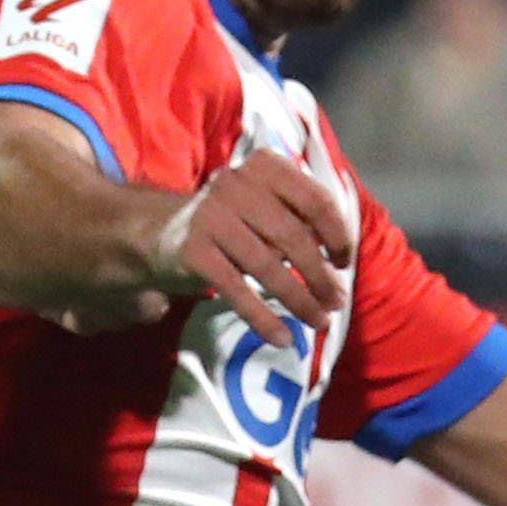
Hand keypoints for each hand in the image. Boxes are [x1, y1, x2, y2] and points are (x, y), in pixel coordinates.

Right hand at [141, 146, 355, 347]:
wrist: (164, 234)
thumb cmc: (233, 221)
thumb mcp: (266, 205)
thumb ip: (300, 218)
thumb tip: (338, 261)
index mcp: (264, 167)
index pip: (315, 200)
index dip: (337, 235)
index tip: (343, 263)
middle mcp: (236, 184)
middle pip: (292, 236)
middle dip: (320, 275)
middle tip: (336, 303)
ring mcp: (211, 217)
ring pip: (266, 266)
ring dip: (299, 300)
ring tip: (317, 321)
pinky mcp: (193, 251)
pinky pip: (236, 290)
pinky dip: (263, 318)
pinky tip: (282, 338)